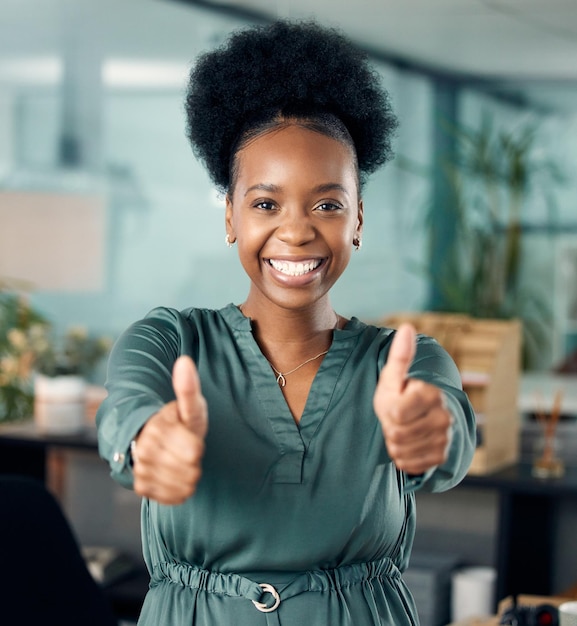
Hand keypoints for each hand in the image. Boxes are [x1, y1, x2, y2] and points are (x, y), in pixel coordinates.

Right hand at [132, 356, 207, 504]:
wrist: (155, 439)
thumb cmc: (178, 421)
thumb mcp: (189, 405)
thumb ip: (188, 387)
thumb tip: (185, 361)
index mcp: (157, 428)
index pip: (195, 451)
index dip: (197, 444)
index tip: (188, 435)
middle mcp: (145, 451)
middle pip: (192, 471)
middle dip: (194, 460)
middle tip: (183, 448)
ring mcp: (142, 470)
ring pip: (186, 486)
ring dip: (189, 475)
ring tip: (179, 459)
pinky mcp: (142, 487)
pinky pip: (176, 497)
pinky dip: (180, 488)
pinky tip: (174, 474)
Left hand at [373, 324, 451, 474]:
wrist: (418, 419)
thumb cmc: (400, 394)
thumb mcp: (393, 376)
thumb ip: (400, 355)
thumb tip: (407, 327)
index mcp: (432, 394)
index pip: (396, 412)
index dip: (388, 409)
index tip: (397, 400)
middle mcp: (444, 418)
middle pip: (397, 433)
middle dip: (390, 426)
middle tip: (396, 417)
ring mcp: (445, 440)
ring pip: (402, 450)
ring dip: (395, 442)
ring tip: (401, 428)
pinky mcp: (441, 458)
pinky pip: (409, 464)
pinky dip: (403, 456)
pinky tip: (407, 443)